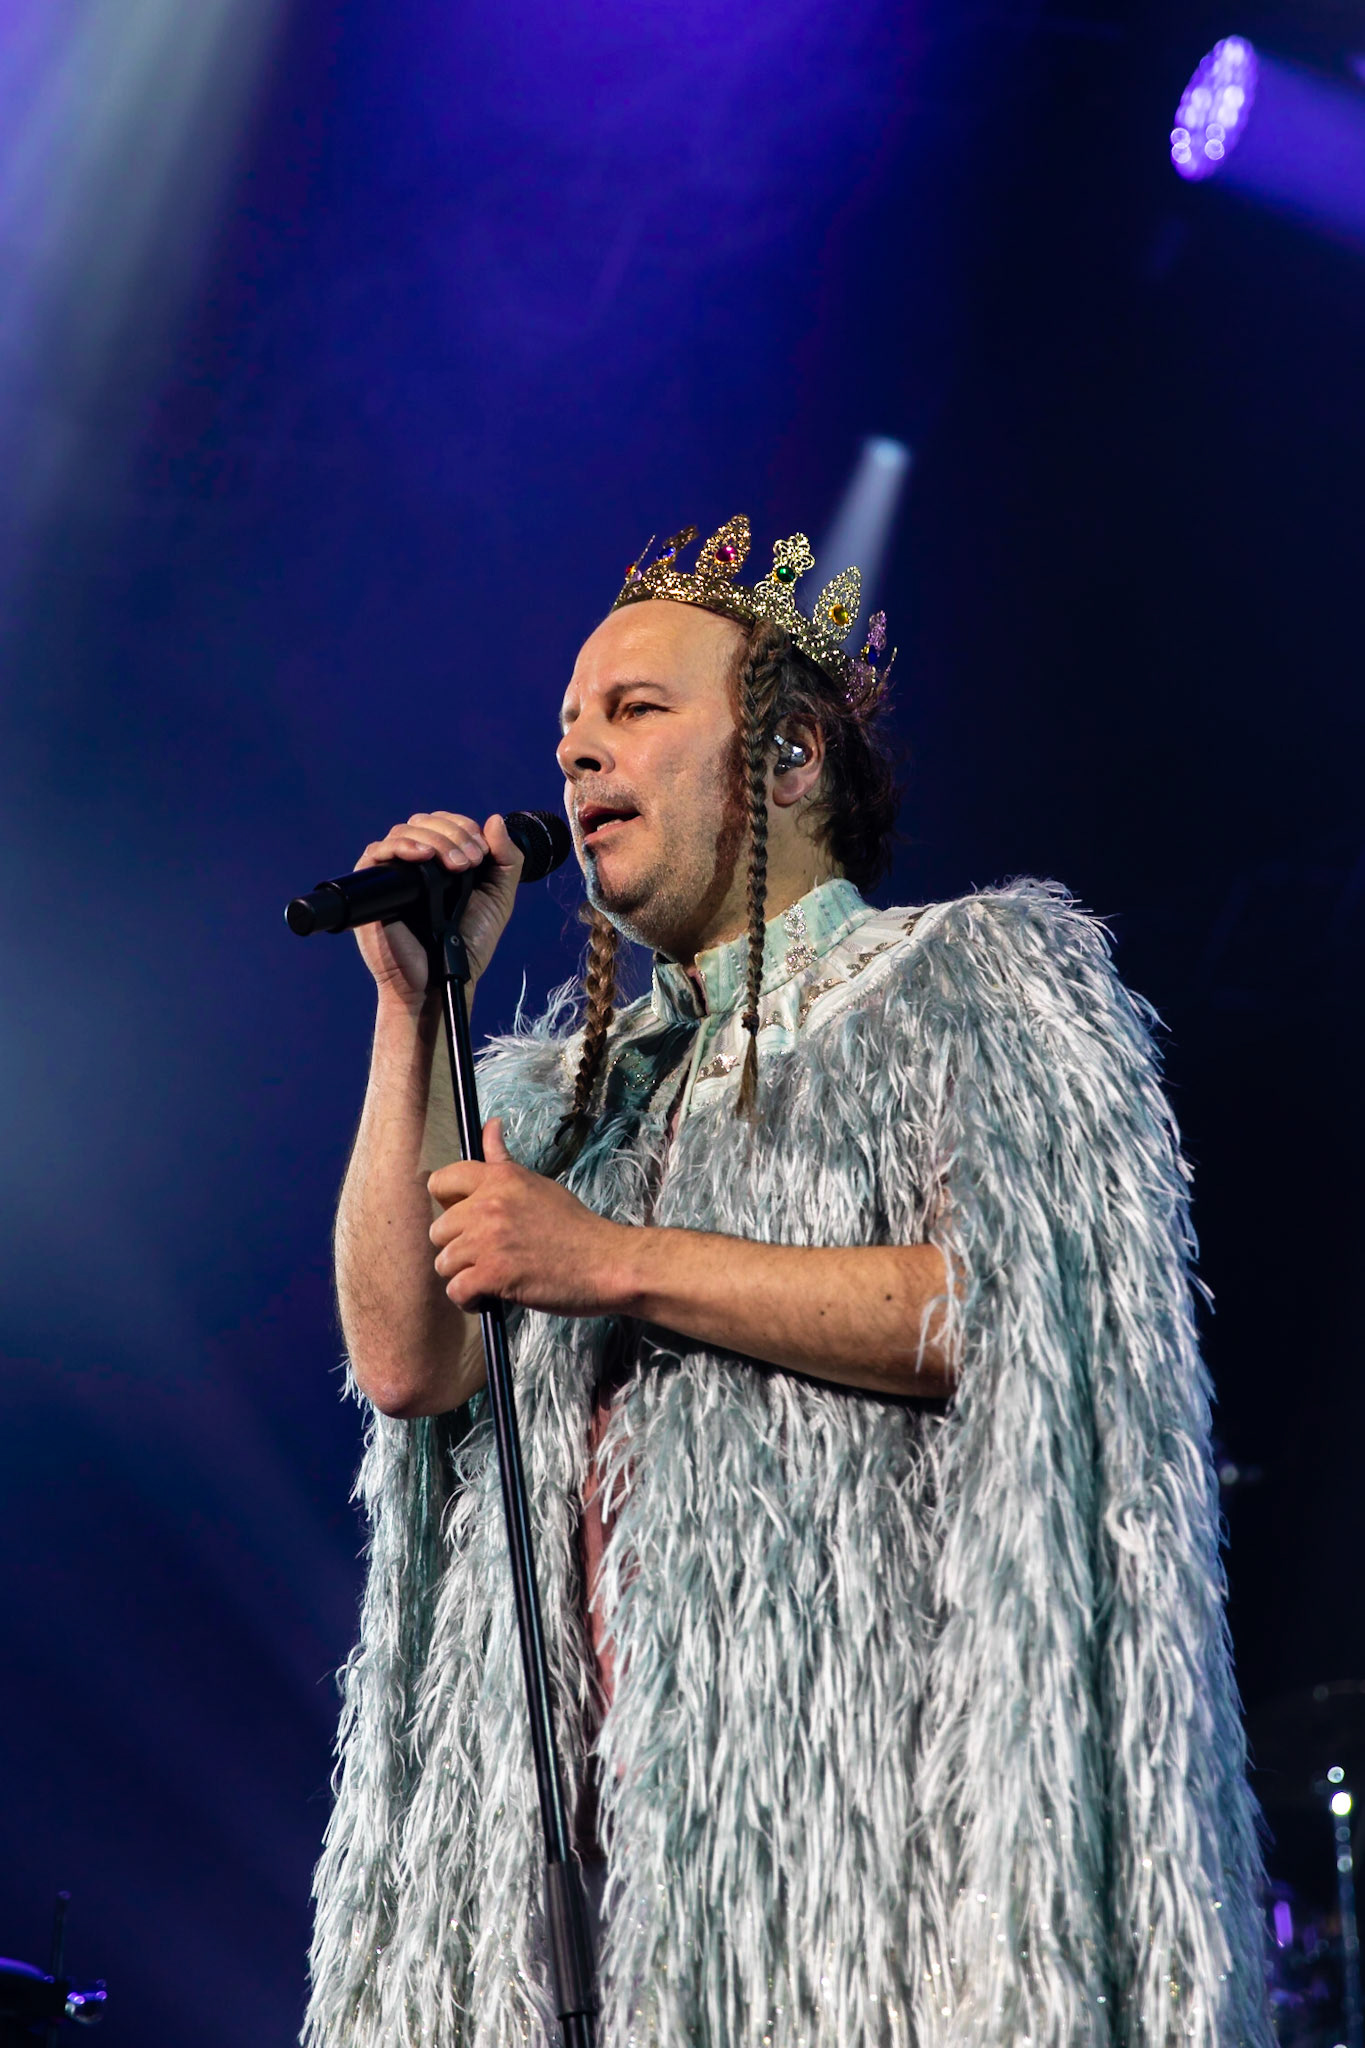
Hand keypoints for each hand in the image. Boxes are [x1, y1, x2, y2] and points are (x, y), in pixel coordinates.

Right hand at [352, 811, 523, 1003]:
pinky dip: (401, 846)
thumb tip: (494, 820)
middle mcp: (416, 861)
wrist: (441, 979)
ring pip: (405, 830)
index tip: (481, 853)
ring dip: (435, 839)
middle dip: (454, 834)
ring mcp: (394, 871)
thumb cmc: (467, 944)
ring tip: (455, 866)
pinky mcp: (372, 885)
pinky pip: (377, 851)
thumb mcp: (498, 898)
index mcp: (442, 860)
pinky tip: (422, 856)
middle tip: (470, 862)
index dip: (464, 827)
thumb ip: (507, 860)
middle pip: (426, 822)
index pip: (446, 823)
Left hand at [428, 1119, 621, 1314]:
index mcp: (499, 1179)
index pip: (441, 1182)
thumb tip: (490, 1125)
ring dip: (463, 1275)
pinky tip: (489, 1296)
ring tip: (490, 1278)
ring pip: (444, 1263)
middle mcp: (488, 1205)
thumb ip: (503, 1161)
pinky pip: (456, 1290)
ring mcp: (488, 1240)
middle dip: (457, 1247)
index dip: (448, 1206)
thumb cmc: (575, 1227)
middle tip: (486, 1256)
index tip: (466, 1220)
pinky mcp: (493, 1274)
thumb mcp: (537, 1184)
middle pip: (438, 1230)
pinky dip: (469, 1300)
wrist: (605, 1262)